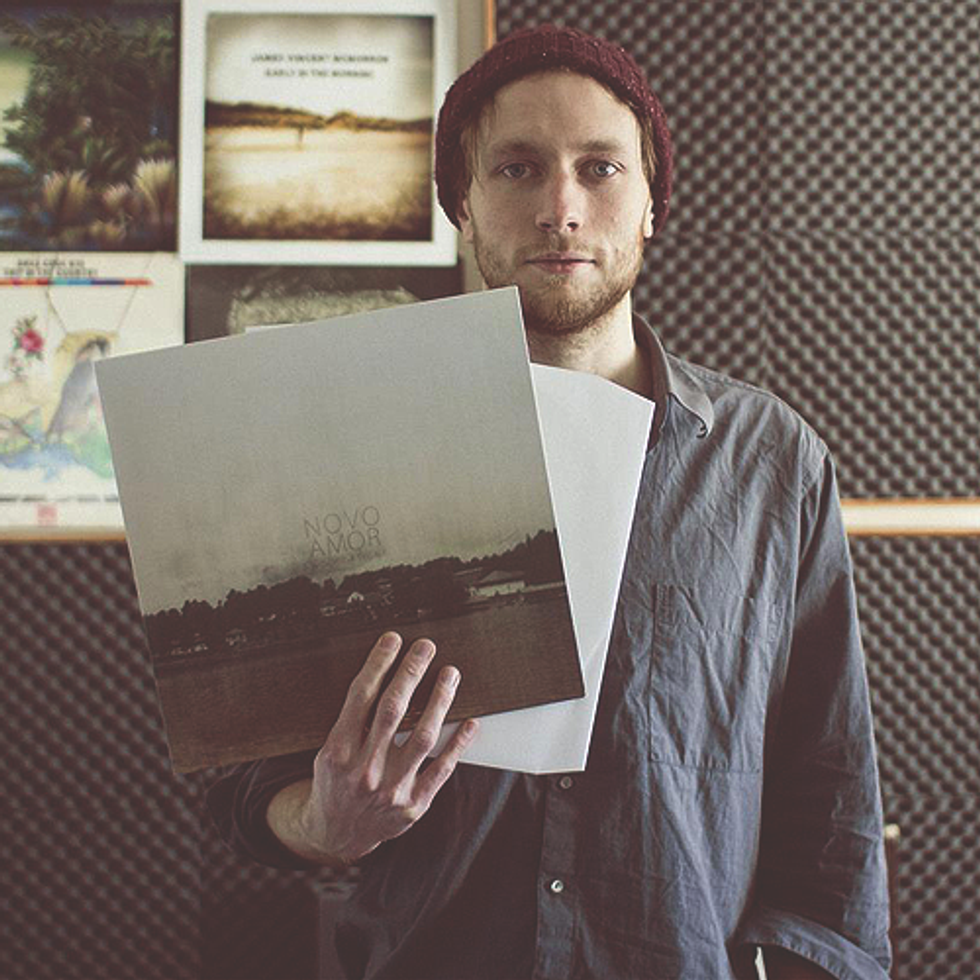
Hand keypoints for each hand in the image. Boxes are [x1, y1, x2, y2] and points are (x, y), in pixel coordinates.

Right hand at [268, 631, 477, 865]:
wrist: (336, 834)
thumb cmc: (336, 782)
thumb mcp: (328, 750)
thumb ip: (351, 719)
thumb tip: (381, 672)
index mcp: (338, 751)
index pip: (361, 697)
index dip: (378, 664)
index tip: (393, 640)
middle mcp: (364, 770)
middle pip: (392, 710)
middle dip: (411, 673)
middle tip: (426, 647)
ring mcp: (391, 790)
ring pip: (422, 737)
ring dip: (439, 701)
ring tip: (450, 674)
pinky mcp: (413, 805)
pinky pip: (442, 769)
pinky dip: (457, 744)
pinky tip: (469, 722)